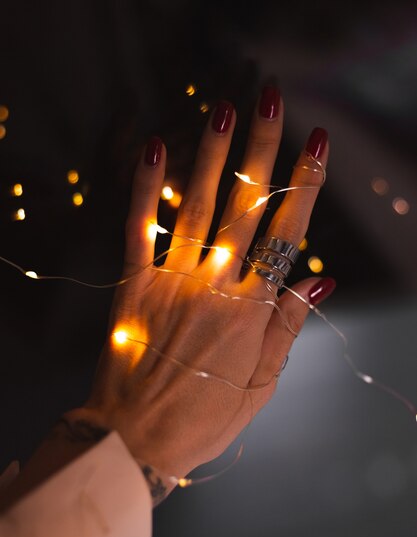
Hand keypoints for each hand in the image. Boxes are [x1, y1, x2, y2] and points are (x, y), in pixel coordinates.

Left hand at [73, 87, 332, 480]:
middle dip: (261, 147)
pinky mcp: (133, 285)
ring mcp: (172, 281)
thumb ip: (288, 327)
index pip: (287, 234)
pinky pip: (139, 227)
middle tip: (270, 97)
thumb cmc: (204, 418)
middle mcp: (216, 286)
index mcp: (252, 311)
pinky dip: (145, 187)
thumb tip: (319, 278)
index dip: (305, 183)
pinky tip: (153, 146)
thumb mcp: (262, 385)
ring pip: (198, 206)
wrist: (136, 438)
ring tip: (224, 108)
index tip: (317, 141)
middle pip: (246, 206)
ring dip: (212, 154)